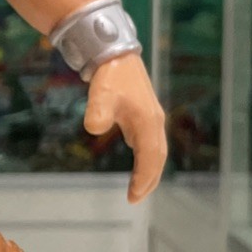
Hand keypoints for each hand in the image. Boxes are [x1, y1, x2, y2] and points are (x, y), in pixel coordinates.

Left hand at [85, 53, 167, 202]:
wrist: (116, 54)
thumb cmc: (110, 75)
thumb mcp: (101, 93)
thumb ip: (97, 111)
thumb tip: (93, 128)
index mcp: (148, 121)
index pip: (151, 157)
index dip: (144, 178)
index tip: (133, 195)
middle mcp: (154, 122)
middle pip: (158, 158)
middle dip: (149, 180)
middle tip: (134, 198)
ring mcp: (151, 119)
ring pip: (155, 151)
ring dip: (149, 171)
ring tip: (137, 189)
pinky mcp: (143, 116)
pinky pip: (148, 144)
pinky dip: (145, 159)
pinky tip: (137, 167)